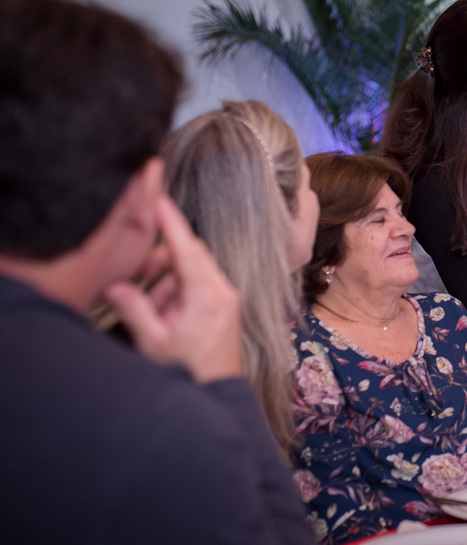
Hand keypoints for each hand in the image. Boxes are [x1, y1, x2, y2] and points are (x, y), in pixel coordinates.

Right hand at [104, 196, 244, 383]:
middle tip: (134, 276)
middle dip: (160, 261)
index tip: (159, 200)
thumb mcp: (154, 342)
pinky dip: (177, 292)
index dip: (172, 223)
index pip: (187, 249)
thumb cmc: (187, 371)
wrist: (217, 393)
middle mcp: (223, 291)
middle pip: (190, 255)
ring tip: (154, 316)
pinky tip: (166, 317)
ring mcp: (227, 296)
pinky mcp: (225, 304)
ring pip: (191, 270)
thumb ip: (134, 309)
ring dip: (166, 283)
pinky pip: (197, 284)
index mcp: (208, 297)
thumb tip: (113, 283)